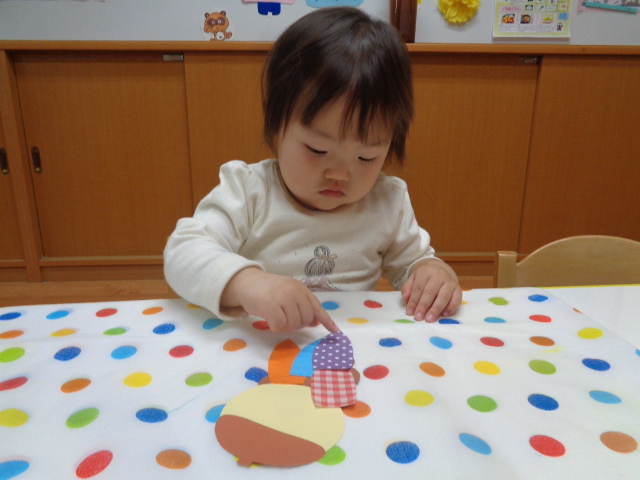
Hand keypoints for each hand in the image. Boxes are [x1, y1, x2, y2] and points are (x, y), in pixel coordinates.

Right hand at [221, 268, 339, 332]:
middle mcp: (294, 291)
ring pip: (293, 324)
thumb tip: (316, 322)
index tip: (335, 331)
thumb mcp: (288, 293)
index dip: (327, 320)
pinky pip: (279, 326)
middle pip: (306, 319)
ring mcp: (283, 298)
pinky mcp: (270, 306)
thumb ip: (302, 305)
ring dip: (285, 325)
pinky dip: (274, 326)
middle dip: (297, 324)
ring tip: (276, 316)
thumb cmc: (268, 290)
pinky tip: (268, 319)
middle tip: (285, 318)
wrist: (247, 282)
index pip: (317, 307)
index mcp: (301, 288)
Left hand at [401, 260, 461, 322]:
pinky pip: (457, 298)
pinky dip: (451, 307)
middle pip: (430, 292)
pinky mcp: (458, 288)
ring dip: (436, 309)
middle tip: (419, 317)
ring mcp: (450, 281)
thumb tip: (405, 299)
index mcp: (426, 272)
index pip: (418, 288)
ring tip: (430, 319)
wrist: (440, 270)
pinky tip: (444, 315)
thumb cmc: (424, 278)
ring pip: (444, 296)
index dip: (413, 301)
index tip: (410, 312)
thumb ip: (408, 288)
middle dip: (424, 306)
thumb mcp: (414, 278)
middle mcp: (439, 275)